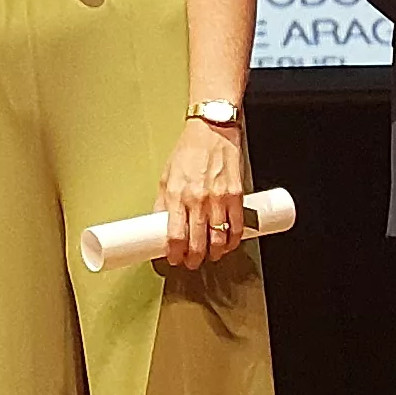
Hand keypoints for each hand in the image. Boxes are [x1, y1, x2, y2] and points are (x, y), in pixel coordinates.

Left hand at [156, 115, 252, 268]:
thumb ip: (163, 202)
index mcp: (176, 195)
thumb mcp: (166, 176)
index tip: (174, 259)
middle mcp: (197, 199)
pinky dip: (233, 241)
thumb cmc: (188, 151)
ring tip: (209, 256)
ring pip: (218, 239)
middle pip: (197, 242)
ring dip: (214, 254)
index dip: (174, 254)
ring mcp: (218, 198)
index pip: (175, 235)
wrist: (212, 132)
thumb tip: (158, 225)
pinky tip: (228, 244)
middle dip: (194, 259)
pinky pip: (237, 227)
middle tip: (191, 262)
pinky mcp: (236, 195)